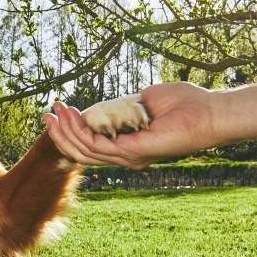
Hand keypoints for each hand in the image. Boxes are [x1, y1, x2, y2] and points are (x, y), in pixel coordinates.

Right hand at [43, 82, 220, 168]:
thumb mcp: (143, 101)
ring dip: (67, 131)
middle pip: (83, 151)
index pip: (91, 145)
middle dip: (61, 133)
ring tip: (56, 111)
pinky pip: (99, 146)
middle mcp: (127, 155)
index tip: (58, 110)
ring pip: (86, 150)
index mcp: (129, 145)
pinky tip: (74, 115)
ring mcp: (130, 156)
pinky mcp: (134, 152)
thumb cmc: (184, 104)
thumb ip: (121, 105)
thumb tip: (101, 106)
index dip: (71, 130)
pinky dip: (82, 131)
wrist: (208, 111)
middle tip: (47, 113)